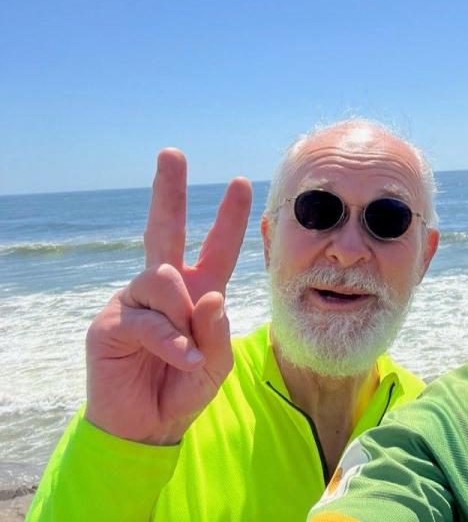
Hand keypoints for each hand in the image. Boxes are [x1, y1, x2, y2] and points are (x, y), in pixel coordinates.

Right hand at [84, 149, 252, 444]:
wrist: (148, 427)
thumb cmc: (184, 388)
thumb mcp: (217, 361)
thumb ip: (218, 329)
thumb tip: (208, 295)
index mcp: (196, 289)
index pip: (215, 247)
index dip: (229, 217)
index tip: (242, 183)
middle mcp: (164, 287)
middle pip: (164, 228)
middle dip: (168, 189)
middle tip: (172, 153)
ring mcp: (135, 300)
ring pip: (165, 277)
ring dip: (183, 315)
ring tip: (187, 351)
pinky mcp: (112, 322)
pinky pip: (150, 318)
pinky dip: (172, 342)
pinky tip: (183, 360)